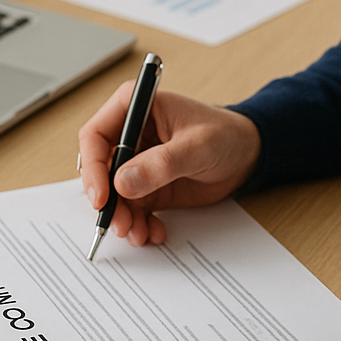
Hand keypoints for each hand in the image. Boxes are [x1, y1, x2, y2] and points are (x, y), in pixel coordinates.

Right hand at [78, 86, 260, 245]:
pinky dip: (139, 223)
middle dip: (108, 201)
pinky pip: (132, 208)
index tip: (101, 196)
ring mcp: (137, 161)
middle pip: (100, 170)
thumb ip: (160, 164)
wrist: (248, 155)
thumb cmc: (226, 135)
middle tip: (120, 224)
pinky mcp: (148, 185)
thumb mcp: (196, 147)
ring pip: (114, 195)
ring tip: (141, 233)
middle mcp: (130, 134)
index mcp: (135, 106)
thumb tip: (122, 183)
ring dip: (124, 217)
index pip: (95, 136)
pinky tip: (154, 231)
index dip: (92, 167)